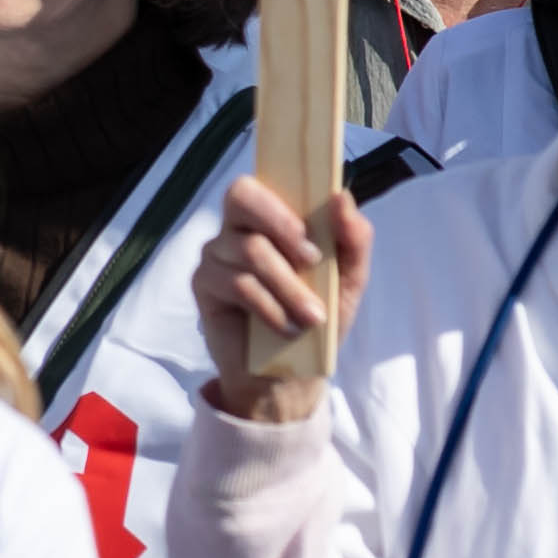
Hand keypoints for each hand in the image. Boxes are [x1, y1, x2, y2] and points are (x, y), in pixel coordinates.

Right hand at [195, 171, 367, 412]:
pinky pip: (237, 283)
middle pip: (241, 197)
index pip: (262, 183)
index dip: (283, 200)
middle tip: (312, 262)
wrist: (292, 374)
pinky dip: (270, 307)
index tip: (314, 237)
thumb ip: (353, 238)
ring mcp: (216, 255)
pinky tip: (286, 327)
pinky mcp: (204, 285)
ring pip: (249, 250)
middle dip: (281, 226)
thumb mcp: (349, 280)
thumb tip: (341, 196)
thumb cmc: (319, 319)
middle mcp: (238, 229)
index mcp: (272, 219)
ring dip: (288, 286)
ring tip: (312, 317)